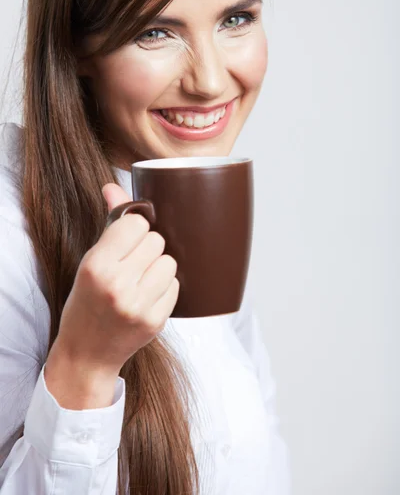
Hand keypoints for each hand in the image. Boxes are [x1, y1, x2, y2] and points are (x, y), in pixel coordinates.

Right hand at [53, 183, 178, 375]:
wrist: (86, 353)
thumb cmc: (86, 301)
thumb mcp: (89, 261)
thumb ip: (109, 224)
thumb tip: (113, 186)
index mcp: (96, 265)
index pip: (136, 224)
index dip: (134, 229)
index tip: (127, 240)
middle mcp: (117, 285)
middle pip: (157, 241)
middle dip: (147, 248)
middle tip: (133, 264)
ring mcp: (138, 305)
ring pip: (169, 261)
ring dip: (159, 267)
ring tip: (141, 280)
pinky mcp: (155, 321)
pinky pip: (176, 285)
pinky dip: (165, 288)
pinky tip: (148, 297)